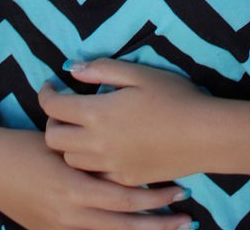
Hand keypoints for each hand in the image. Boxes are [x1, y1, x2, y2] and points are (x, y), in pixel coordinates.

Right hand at [0, 124, 192, 229]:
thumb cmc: (24, 144)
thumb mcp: (57, 132)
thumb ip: (86, 128)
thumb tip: (118, 123)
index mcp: (73, 184)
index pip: (123, 196)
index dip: (154, 194)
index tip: (181, 186)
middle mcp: (71, 213)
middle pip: (124, 222)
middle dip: (158, 221)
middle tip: (187, 214)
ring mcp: (63, 228)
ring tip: (176, 226)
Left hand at [39, 58, 210, 186]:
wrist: (204, 134)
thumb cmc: (174, 97)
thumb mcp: (138, 73)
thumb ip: (102, 69)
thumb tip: (72, 68)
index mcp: (98, 113)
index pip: (54, 107)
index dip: (46, 94)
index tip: (51, 86)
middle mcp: (98, 144)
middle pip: (54, 139)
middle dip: (53, 121)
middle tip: (64, 108)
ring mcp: (110, 167)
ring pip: (71, 160)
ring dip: (68, 144)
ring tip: (81, 128)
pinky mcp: (125, 180)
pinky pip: (94, 176)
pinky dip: (89, 163)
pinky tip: (102, 149)